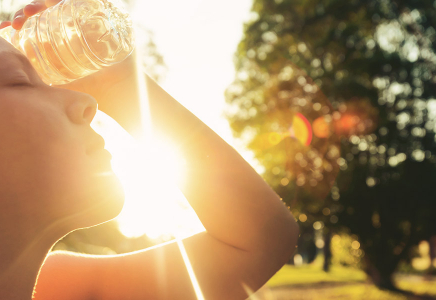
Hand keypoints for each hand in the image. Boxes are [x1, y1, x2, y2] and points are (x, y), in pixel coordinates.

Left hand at [1, 0, 137, 98]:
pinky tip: (52, 2)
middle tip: (17, 23)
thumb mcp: (58, 88)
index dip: (19, 24)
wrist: (120, 90)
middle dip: (25, 13)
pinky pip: (85, 1)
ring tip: (32, 11)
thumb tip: (15, 85)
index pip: (34, 27)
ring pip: (59, 4)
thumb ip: (40, 85)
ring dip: (42, 3)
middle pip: (43, 13)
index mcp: (59, 43)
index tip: (5, 30)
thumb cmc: (93, 93)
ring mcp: (86, 22)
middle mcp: (71, 30)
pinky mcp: (102, 16)